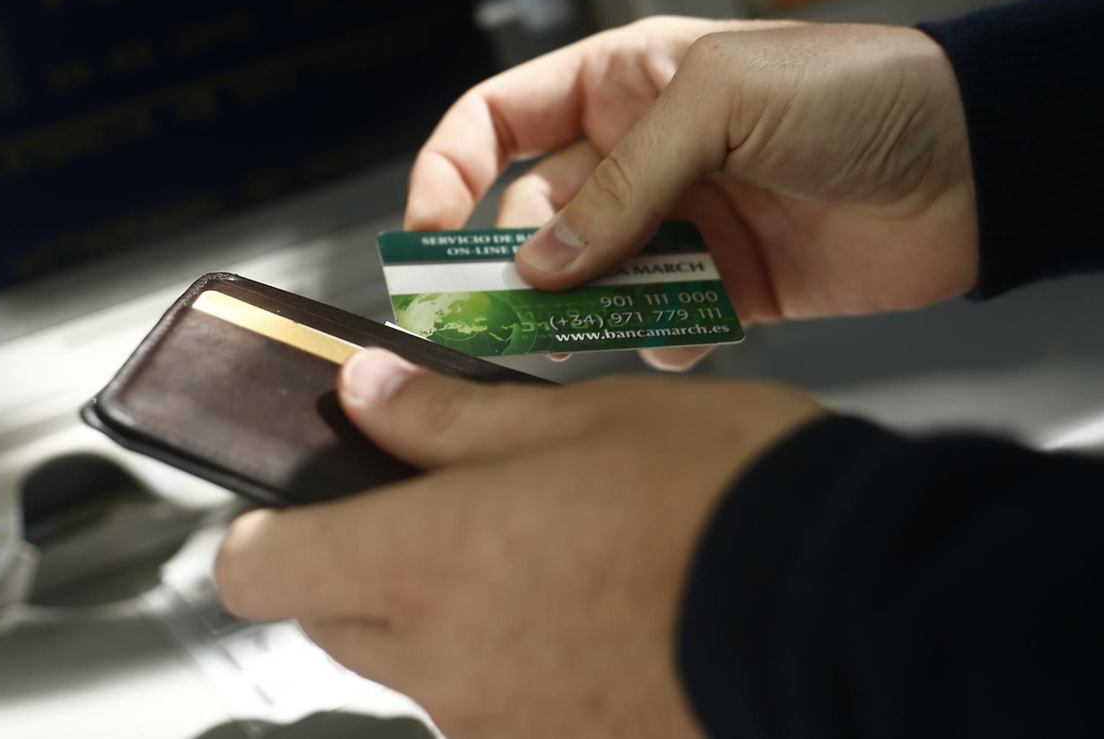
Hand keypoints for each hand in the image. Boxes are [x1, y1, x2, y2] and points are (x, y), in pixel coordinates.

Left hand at [214, 347, 825, 738]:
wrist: (841, 604)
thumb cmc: (718, 494)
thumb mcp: (574, 415)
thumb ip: (447, 415)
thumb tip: (365, 397)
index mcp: (426, 563)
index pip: (262, 569)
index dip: (262, 529)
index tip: (290, 499)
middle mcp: (448, 666)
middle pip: (337, 619)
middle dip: (363, 560)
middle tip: (445, 500)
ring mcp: (507, 726)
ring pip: (424, 667)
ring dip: (451, 612)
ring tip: (551, 550)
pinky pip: (501, 708)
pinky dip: (519, 662)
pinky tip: (596, 610)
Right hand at [407, 16, 976, 368]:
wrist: (976, 162)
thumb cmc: (857, 91)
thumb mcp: (722, 101)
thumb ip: (625, 181)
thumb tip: (544, 261)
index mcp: (625, 82)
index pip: (498, 120)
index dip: (448, 170)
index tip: (426, 233)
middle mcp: (641, 155)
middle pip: (534, 216)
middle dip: (514, 265)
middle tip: (500, 315)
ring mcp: (684, 224)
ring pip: (591, 281)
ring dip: (586, 310)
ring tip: (604, 325)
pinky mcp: (729, 287)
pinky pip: (660, 326)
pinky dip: (660, 339)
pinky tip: (694, 331)